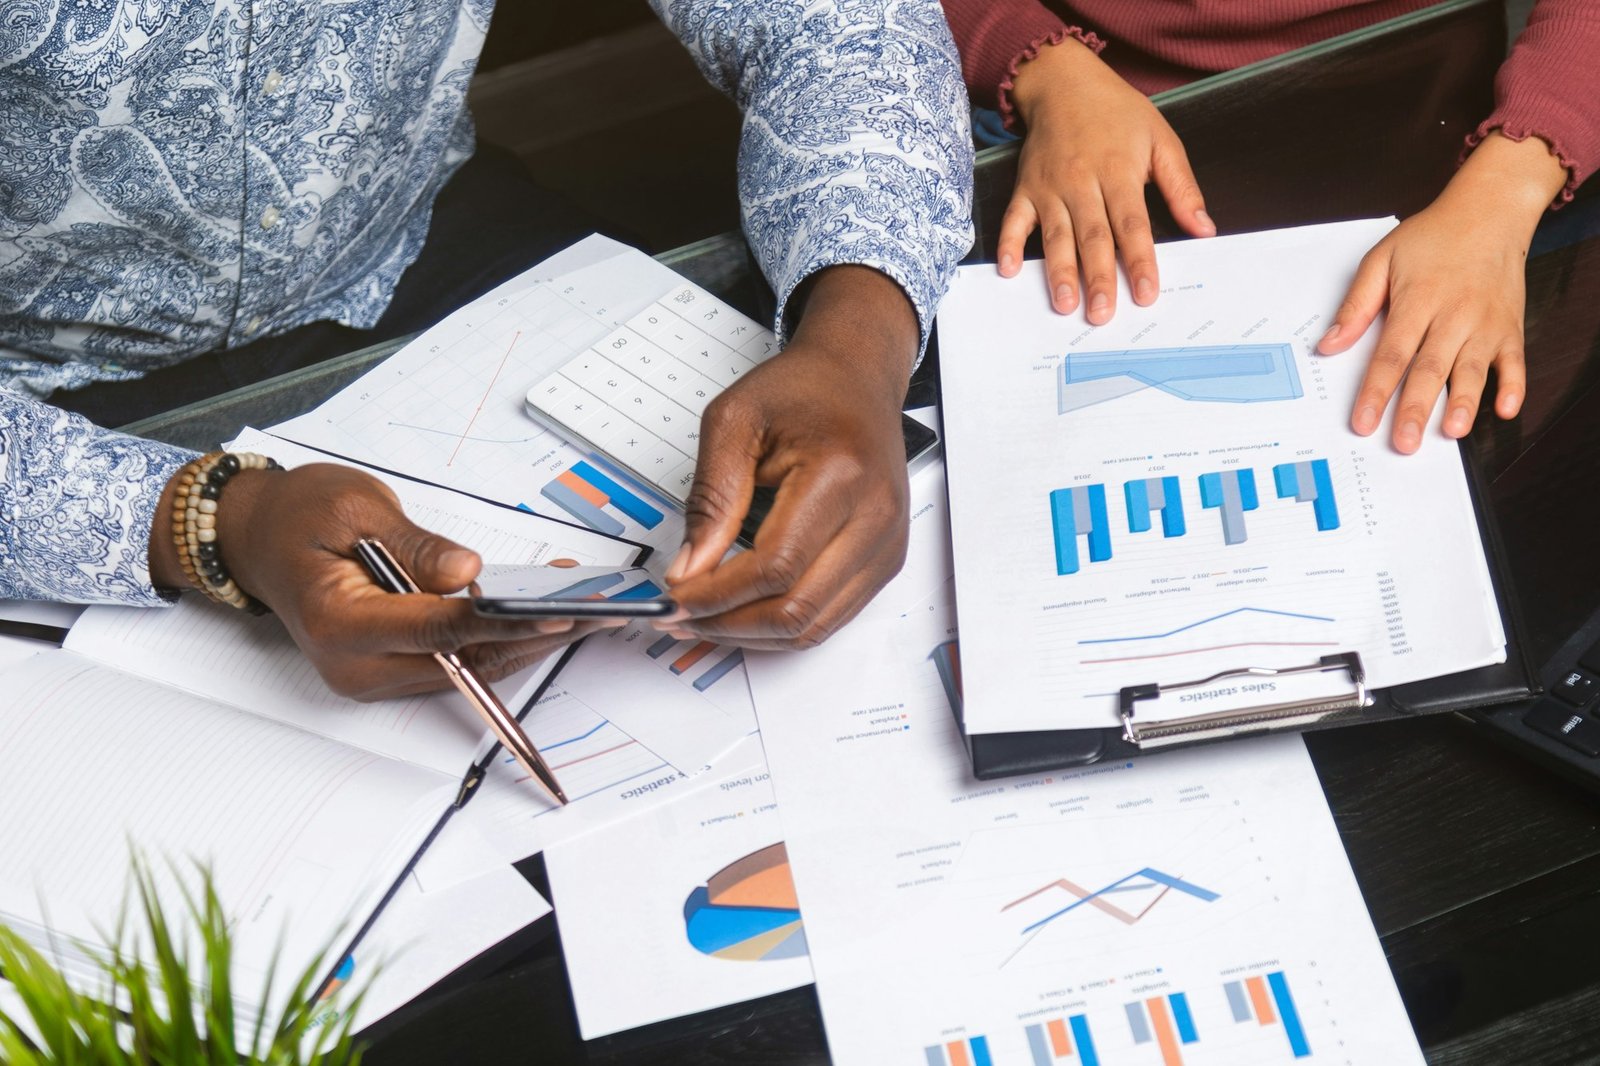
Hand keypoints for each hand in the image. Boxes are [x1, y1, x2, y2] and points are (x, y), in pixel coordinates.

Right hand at [150, 463, 603, 698]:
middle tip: (593, 612)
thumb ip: (414, 545)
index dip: (499, 622)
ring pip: (466, 670)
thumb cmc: (297, 516)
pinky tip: (541, 614)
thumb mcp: (354, 506)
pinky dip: (499, 640)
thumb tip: (466, 572)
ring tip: (584, 610)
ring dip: (525, 642)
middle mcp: (354, 663)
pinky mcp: (390, 671)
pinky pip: (454, 662)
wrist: (257, 537)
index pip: (434, 630)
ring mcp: (371, 675)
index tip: (552, 611)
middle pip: (461, 662)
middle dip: (532, 638)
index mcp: (338, 621)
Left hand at [656, 266, 917, 649]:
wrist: (857, 378)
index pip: (775, 566)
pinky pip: (830, 617)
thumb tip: (689, 569)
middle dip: (729, 625)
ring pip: (814, 626)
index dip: (718, 595)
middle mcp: (876, 516)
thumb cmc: (804, 389)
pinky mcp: (885, 560)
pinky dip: (782, 626)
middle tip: (680, 616)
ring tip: (705, 619)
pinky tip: (743, 612)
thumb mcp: (735, 421)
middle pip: (797, 609)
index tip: (675, 596)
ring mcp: (887, 544)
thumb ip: (710, 498)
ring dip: (753, 635)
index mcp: (841, 473)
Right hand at [1003, 36, 1214, 320]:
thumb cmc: (1116, 113)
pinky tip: (1008, 270)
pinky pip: (1014, 219)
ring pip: (1055, 235)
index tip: (1145, 293)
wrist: (1065, 82)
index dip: (1139, 260)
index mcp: (1119, 171)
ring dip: (1059, 272)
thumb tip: (1204, 229)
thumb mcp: (1161, 139)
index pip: (1132, 224)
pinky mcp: (1025, 188)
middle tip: (1102, 314)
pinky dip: (1009, 244)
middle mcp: (1082, 181)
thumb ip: (1182, 187)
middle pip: (1092, 237)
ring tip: (1064, 304)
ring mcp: (1050, 187)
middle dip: (1098, 277)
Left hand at [1316, 132, 1568, 451]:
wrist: (1490, 210)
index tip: (1362, 421)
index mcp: (1417, 300)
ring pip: (1472, 369)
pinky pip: (1516, 361)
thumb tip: (1329, 344)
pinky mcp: (1511, 327)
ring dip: (1463, 402)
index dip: (1375, 391)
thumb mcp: (1382, 258)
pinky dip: (1513, 386)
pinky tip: (1504, 410)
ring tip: (1450, 432)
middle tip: (1401, 443)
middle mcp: (1454, 315)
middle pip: (1430, 369)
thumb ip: (1356, 304)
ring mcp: (1486, 323)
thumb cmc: (1432, 237)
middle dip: (1414, 408)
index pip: (1391, 354)